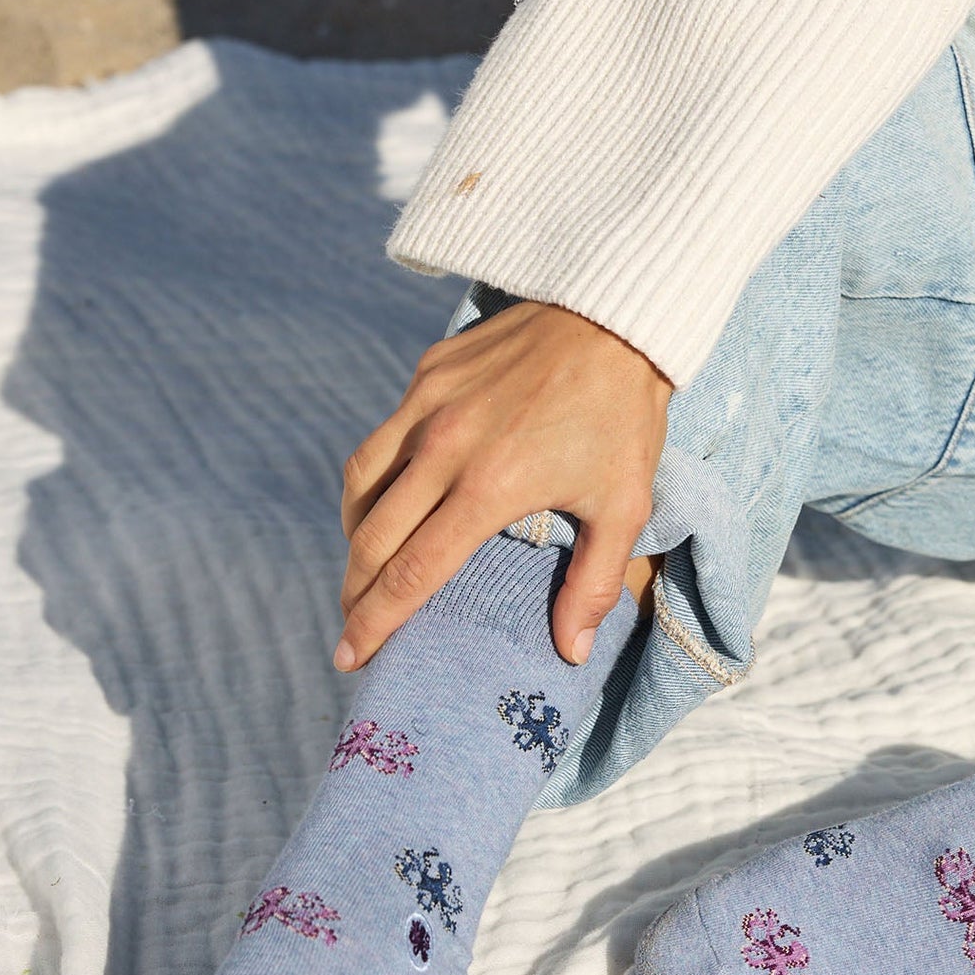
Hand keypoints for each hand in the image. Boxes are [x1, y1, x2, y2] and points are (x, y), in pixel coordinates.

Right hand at [336, 301, 670, 671]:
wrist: (616, 318)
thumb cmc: (622, 417)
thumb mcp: (623, 504)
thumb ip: (592, 581)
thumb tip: (569, 650)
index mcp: (487, 488)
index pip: (410, 572)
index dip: (376, 622)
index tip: (351, 657)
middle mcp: (443, 447)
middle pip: (372, 536)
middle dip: (354, 590)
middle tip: (352, 625)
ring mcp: (428, 405)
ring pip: (361, 482)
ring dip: (353, 534)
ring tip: (361, 569)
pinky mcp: (429, 372)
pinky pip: (382, 436)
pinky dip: (373, 477)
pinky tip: (387, 498)